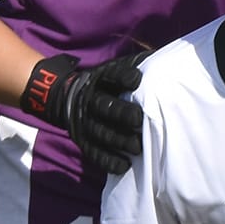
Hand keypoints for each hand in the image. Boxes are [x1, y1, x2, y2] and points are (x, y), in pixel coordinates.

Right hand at [20, 53, 143, 174]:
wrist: (62, 96)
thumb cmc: (103, 83)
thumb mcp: (112, 70)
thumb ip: (134, 65)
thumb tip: (163, 58)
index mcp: (99, 80)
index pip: (111, 76)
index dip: (123, 76)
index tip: (137, 79)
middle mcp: (89, 100)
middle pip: (105, 106)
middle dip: (122, 113)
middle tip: (139, 118)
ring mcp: (84, 121)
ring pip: (101, 131)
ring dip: (119, 140)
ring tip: (137, 147)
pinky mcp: (82, 139)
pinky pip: (93, 152)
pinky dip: (108, 160)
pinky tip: (123, 165)